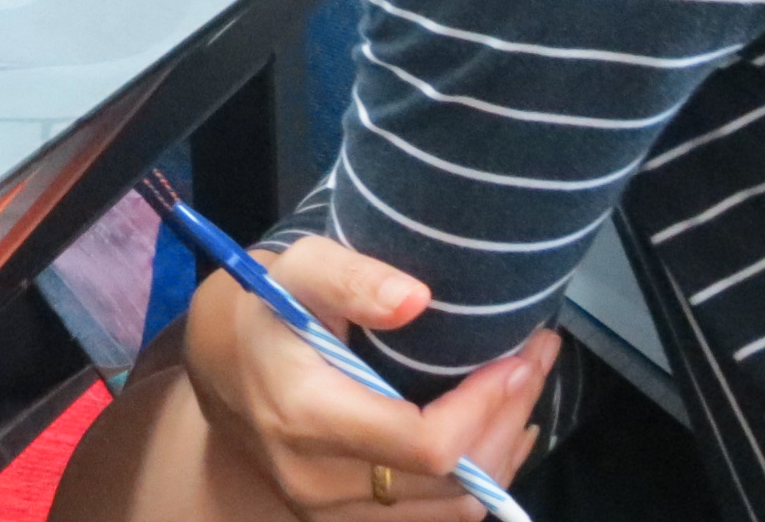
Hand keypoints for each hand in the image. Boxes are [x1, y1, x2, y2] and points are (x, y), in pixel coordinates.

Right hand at [181, 237, 559, 519]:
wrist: (226, 366)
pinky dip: (480, 481)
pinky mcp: (347, 521)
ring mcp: (331, 512)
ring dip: (503, 451)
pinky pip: (436, 518)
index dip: (485, 408)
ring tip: (526, 388)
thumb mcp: (302, 268)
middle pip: (449, 481)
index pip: (425, 445)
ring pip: (452, 508)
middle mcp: (317, 480)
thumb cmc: (273, 307)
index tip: (516, 356)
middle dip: (507, 417)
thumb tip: (416, 300)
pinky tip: (500, 433)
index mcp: (307, 415)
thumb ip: (353, 279)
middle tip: (537, 357)